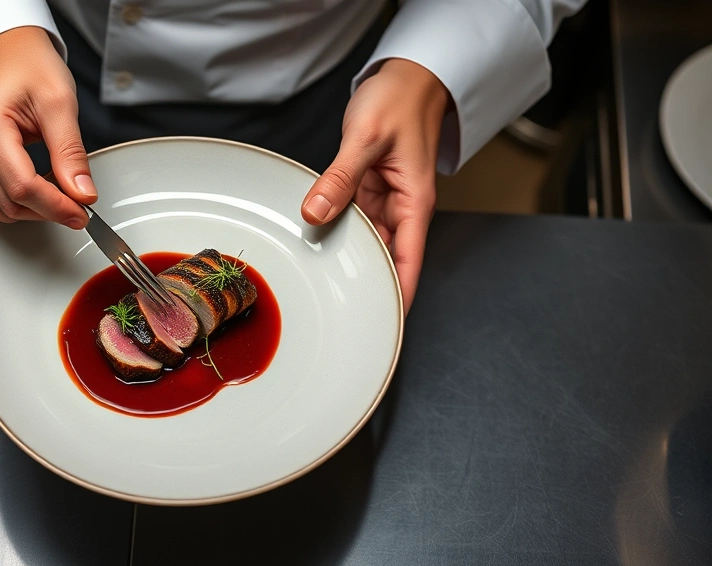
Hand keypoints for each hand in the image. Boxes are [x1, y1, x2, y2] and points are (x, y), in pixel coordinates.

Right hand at [0, 26, 95, 227]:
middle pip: (10, 203)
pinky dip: (15, 201)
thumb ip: (70, 153)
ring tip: (57, 184)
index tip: (82, 213)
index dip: (56, 207)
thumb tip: (82, 195)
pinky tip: (34, 183)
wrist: (2, 51)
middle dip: (48, 209)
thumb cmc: (28, 66)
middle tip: (78, 199)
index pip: (22, 187)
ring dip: (33, 208)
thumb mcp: (59, 102)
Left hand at [301, 58, 448, 314]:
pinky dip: (335, 228)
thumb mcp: (366, 137)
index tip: (383, 325)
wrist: (406, 77)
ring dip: (345, 256)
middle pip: (385, 258)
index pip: (408, 261)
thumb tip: (316, 212)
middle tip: (338, 313)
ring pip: (364, 240)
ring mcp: (383, 201)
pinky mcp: (367, 190)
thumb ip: (340, 177)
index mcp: (414, 203)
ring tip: (322, 285)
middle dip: (365, 283)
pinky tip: (315, 241)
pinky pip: (351, 218)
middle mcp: (401, 208)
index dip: (398, 295)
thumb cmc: (400, 100)